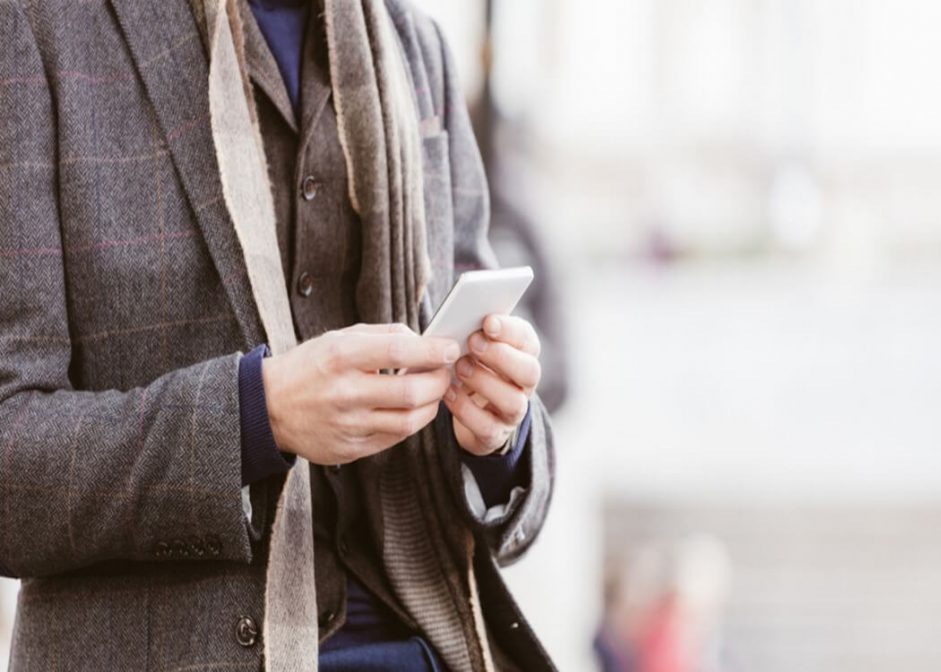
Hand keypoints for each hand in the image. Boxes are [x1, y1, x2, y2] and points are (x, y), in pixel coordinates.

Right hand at [262, 323, 458, 464]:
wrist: (269, 407)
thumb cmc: (310, 366)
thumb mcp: (339, 338)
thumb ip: (384, 335)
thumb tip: (425, 340)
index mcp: (341, 356)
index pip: (398, 351)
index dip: (432, 350)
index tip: (450, 348)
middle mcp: (344, 393)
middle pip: (411, 391)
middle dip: (439, 381)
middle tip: (445, 372)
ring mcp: (347, 425)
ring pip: (408, 421)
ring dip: (430, 405)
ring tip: (430, 391)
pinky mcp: (349, 450)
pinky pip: (394, 438)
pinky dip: (410, 422)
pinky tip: (410, 409)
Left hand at [444, 315, 540, 455]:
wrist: (470, 410)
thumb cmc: (471, 365)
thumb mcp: (475, 345)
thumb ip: (475, 331)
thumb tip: (461, 317)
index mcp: (524, 354)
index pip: (528, 340)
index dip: (510, 331)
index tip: (487, 322)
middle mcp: (525, 384)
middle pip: (529, 371)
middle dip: (501, 356)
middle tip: (473, 342)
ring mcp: (513, 411)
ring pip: (514, 401)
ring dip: (485, 383)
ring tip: (460, 368)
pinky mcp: (495, 433)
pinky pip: (488, 427)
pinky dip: (466, 410)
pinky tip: (449, 393)